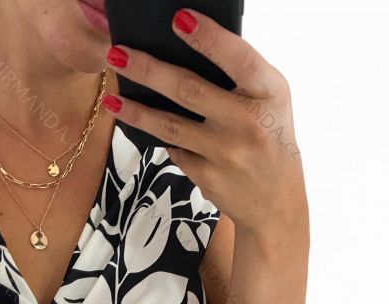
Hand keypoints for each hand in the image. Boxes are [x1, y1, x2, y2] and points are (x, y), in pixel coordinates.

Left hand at [102, 8, 307, 236]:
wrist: (275, 199)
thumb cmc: (269, 136)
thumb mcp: (269, 99)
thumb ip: (240, 76)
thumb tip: (187, 48)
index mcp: (268, 93)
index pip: (239, 59)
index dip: (209, 39)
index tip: (180, 19)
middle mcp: (248, 123)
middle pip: (189, 91)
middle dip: (149, 70)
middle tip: (118, 54)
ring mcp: (226, 154)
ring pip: (171, 126)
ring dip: (136, 111)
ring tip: (113, 97)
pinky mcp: (208, 177)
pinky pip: (175, 150)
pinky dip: (160, 137)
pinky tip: (143, 126)